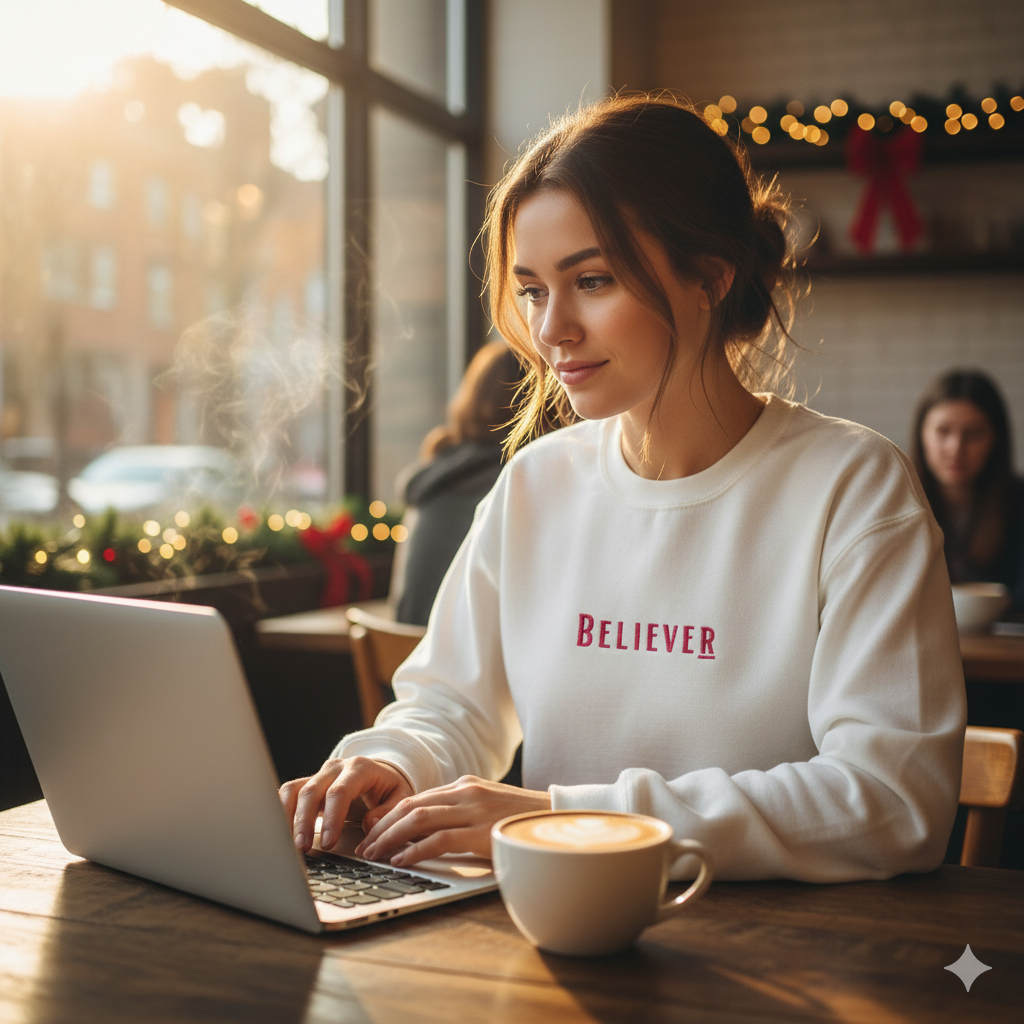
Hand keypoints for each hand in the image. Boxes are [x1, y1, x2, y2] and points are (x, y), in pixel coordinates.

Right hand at [279, 757, 413, 853]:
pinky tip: (281, 831)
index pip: (340, 791)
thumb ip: (389, 812)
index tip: (327, 842)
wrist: (381, 773)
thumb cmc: (389, 788)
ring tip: (289, 844)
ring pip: (294, 790)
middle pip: (312, 790)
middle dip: (304, 821)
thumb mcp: (400, 797)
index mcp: (360, 768)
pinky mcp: (308, 783)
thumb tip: (370, 824)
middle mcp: (335, 768)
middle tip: (303, 848)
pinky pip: (288, 793)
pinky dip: (281, 811)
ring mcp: (319, 774)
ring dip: (288, 817)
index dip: (332, 818)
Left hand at [354, 776, 550, 865]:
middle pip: (410, 806)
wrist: (557, 818)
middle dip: (382, 827)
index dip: (389, 816)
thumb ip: (461, 813)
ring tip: (375, 855)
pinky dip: (415, 850)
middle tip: (365, 847)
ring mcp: (472, 809)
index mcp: (464, 786)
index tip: (372, 833)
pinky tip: (401, 860)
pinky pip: (439, 839)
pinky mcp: (480, 831)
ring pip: (418, 819)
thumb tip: (427, 833)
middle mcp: (465, 792)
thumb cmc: (520, 819)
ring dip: (390, 838)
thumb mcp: (486, 809)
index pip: (416, 798)